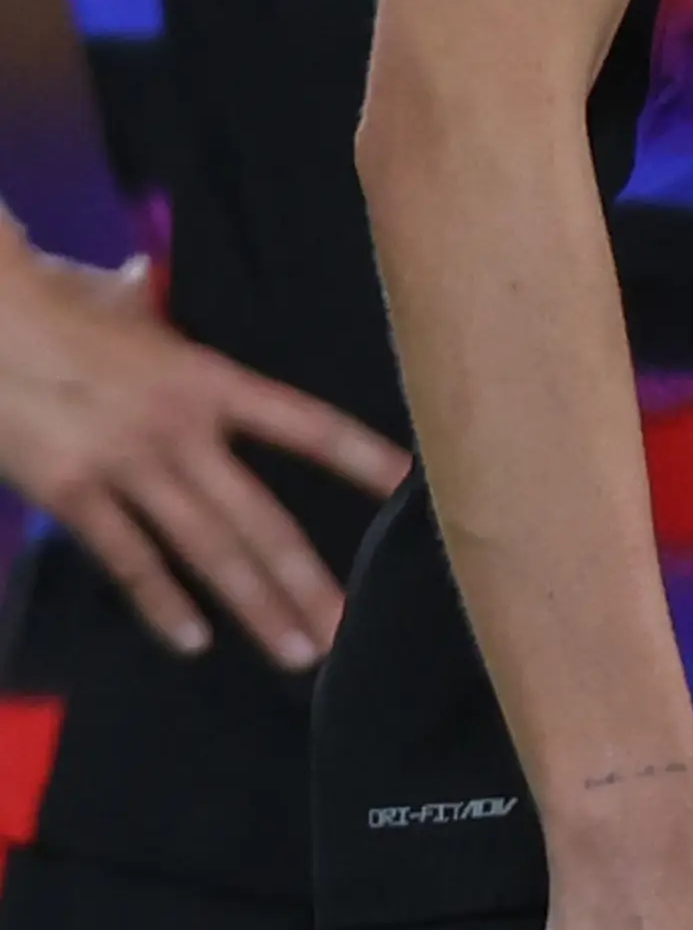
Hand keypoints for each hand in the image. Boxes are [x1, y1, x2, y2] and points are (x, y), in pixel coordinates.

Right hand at [0, 234, 408, 665]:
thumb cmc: (50, 305)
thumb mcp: (118, 303)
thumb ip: (145, 309)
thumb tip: (141, 279)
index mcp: (205, 378)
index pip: (299, 422)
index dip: (354, 452)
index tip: (405, 482)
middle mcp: (180, 429)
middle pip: (259, 516)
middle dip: (304, 578)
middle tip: (344, 627)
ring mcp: (128, 466)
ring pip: (206, 549)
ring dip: (254, 605)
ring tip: (296, 650)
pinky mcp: (73, 493)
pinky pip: (128, 559)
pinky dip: (161, 603)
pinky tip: (194, 639)